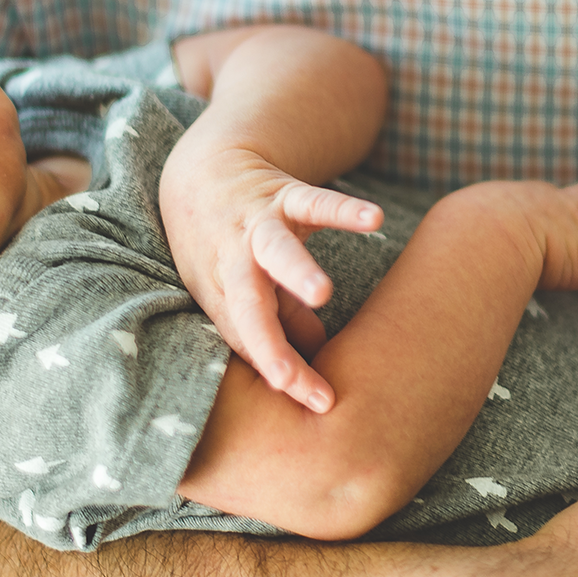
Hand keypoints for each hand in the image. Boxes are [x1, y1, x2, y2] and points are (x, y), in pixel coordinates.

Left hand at [157, 139, 382, 411]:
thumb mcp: (238, 290)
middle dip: (267, 340)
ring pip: (275, 250)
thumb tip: (316, 360)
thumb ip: (280, 325)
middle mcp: (232, 263)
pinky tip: (374, 219)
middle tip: (286, 379)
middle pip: (246, 304)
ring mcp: (256, 226)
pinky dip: (344, 209)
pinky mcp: (284, 194)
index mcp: (221, 295)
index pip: (252, 342)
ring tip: (321, 293)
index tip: (320, 402)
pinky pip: (316, 201)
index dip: (284, 371)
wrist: (203, 174)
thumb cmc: (224, 248)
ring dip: (296, 271)